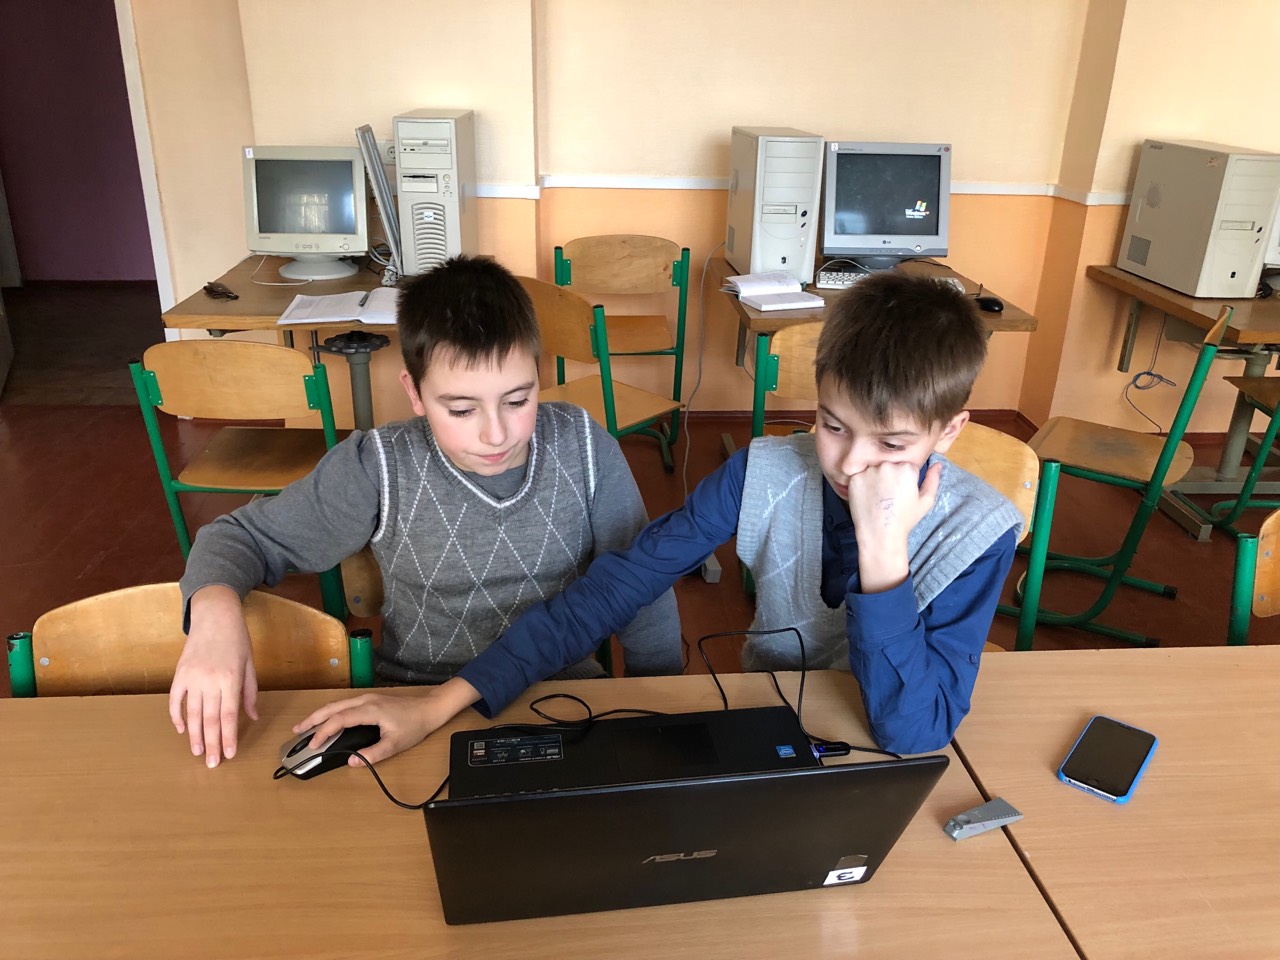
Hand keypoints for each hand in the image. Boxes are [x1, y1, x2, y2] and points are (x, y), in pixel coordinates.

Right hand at [168, 585, 257, 767]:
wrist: (215, 615)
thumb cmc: (236, 639)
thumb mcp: (250, 664)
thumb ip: (249, 693)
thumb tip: (252, 717)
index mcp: (231, 679)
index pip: (229, 715)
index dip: (228, 737)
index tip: (230, 754)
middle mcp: (210, 680)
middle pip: (209, 719)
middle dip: (212, 743)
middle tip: (212, 763)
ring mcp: (192, 677)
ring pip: (192, 713)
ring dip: (194, 736)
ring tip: (197, 752)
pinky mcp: (179, 673)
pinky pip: (175, 700)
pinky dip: (177, 716)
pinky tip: (181, 730)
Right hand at [292, 677, 481, 766]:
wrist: (430, 709)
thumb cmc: (414, 726)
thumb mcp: (395, 744)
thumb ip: (373, 754)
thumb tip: (351, 762)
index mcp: (370, 710)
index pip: (339, 720)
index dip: (324, 732)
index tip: (313, 745)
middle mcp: (365, 701)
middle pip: (333, 708)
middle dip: (313, 719)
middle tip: (296, 731)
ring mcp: (367, 699)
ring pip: (337, 704)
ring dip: (320, 715)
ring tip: (305, 726)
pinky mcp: (370, 700)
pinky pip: (344, 705)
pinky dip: (331, 712)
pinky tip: (326, 720)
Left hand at [846, 461, 940, 592]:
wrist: (880, 534)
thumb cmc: (905, 519)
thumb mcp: (926, 501)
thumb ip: (933, 480)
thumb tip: (938, 464)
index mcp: (907, 468)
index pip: (906, 466)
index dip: (905, 480)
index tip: (902, 493)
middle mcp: (887, 465)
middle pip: (889, 465)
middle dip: (890, 477)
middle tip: (889, 496)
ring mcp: (869, 471)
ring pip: (874, 469)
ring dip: (875, 479)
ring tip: (878, 497)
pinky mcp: (855, 478)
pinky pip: (859, 476)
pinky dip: (862, 484)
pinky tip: (867, 497)